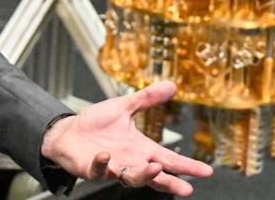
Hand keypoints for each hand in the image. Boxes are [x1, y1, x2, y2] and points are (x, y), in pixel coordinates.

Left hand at [40, 81, 211, 195]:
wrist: (68, 131)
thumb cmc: (96, 123)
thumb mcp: (125, 106)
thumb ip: (147, 98)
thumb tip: (172, 85)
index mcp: (141, 148)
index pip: (169, 160)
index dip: (187, 166)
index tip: (206, 171)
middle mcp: (130, 161)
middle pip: (155, 176)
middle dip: (170, 183)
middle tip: (186, 190)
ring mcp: (113, 167)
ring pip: (132, 178)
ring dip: (143, 175)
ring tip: (156, 168)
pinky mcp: (93, 169)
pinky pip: (100, 170)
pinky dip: (104, 165)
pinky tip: (106, 157)